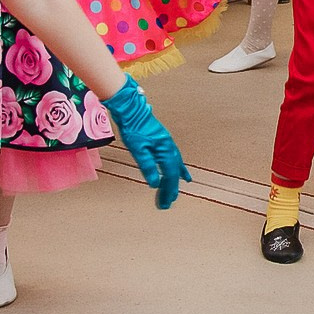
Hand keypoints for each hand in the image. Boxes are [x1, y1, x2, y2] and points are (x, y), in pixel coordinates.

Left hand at [103, 77, 186, 207]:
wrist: (132, 110)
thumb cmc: (134, 127)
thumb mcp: (138, 150)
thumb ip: (148, 167)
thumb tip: (154, 184)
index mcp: (165, 151)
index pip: (169, 176)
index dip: (168, 191)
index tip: (165, 203)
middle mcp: (170, 148)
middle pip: (173, 173)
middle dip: (171, 189)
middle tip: (167, 203)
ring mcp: (167, 145)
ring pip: (175, 167)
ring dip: (174, 181)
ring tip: (175, 193)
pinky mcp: (163, 142)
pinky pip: (174, 159)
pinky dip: (178, 169)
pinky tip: (181, 173)